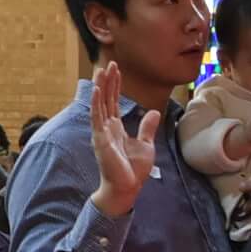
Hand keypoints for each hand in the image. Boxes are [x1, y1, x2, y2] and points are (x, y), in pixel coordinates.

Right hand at [87, 60, 160, 216]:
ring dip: (101, 87)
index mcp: (116, 128)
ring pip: (100, 104)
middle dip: (108, 81)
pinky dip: (96, 103)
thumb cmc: (133, 170)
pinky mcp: (100, 139)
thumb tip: (154, 112)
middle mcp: (106, 127)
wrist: (127, 188)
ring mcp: (102, 132)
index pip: (114, 101)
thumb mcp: (146, 144)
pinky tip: (97, 90)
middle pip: (106, 99)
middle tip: (110, 63)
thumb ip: (147, 128)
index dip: (115, 86)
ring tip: (101, 70)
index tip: (116, 70)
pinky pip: (97, 118)